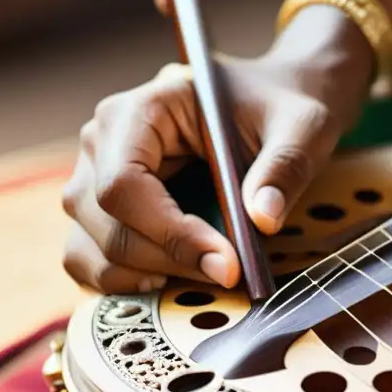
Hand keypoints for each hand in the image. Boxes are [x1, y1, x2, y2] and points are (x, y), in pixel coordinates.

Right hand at [61, 15, 373, 293]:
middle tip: (232, 274)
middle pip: (106, 224)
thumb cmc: (280, 109)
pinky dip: (130, 282)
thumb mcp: (300, 127)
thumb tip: (263, 219)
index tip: (227, 264)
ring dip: (148, 276)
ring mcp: (94, 178)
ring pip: (91, 251)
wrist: (270, 109)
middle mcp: (103, 142)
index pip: (124, 184)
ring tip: (209, 273)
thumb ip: (285, 167)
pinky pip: (91, 261)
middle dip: (169, 261)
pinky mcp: (100, 211)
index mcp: (142, 109)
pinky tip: (179, 276)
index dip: (171, 234)